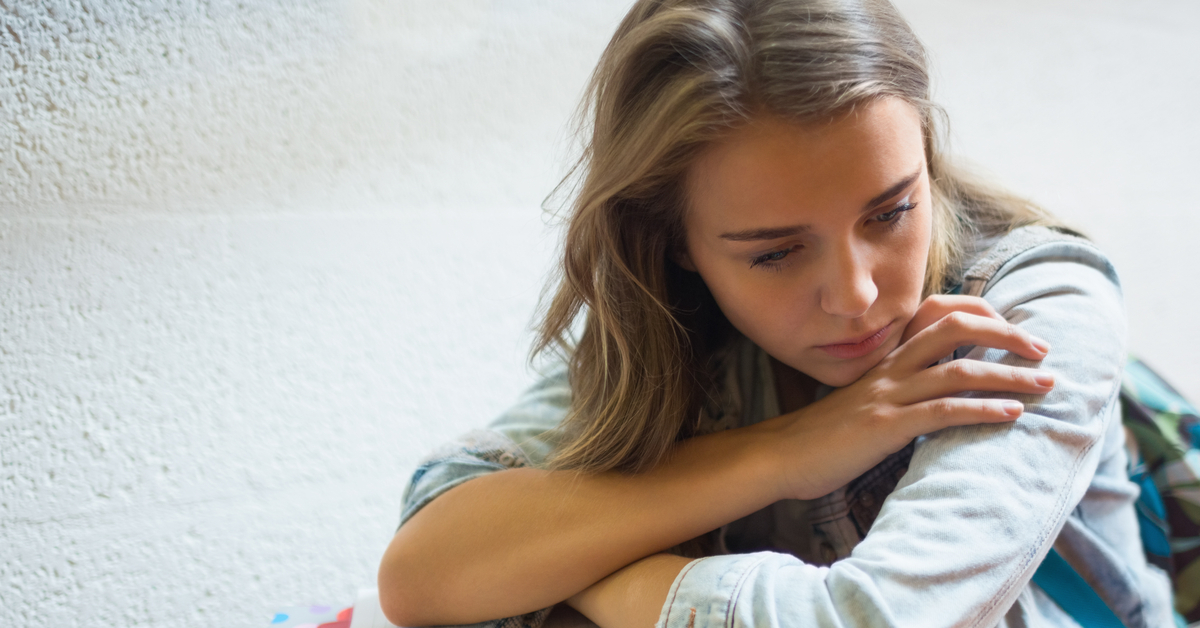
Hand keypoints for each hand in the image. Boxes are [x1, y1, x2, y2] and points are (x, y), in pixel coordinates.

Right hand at [772, 295, 1052, 499]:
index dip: (982, 316)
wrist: (781, 456)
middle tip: (1044, 350)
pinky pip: (942, 412)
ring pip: (958, 371)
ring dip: (1009, 375)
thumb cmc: (824, 438)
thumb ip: (899, 393)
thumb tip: (937, 400)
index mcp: (887, 361)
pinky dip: (982, 410)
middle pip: (955, 329)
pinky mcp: (886, 427)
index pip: (938, 316)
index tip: (1014, 333)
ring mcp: (888, 396)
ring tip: (1046, 384)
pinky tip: (1012, 415)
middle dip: (1006, 335)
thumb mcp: (865, 404)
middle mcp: (890, 369)